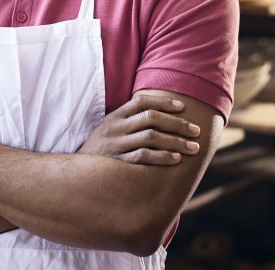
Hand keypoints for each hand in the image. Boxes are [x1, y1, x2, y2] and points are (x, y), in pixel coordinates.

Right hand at [78, 93, 201, 165]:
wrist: (77, 173)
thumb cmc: (101, 150)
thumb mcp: (110, 130)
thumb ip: (129, 121)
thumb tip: (162, 116)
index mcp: (115, 116)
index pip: (142, 101)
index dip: (164, 102)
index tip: (182, 107)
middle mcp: (115, 128)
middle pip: (151, 118)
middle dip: (177, 124)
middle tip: (196, 131)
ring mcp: (116, 144)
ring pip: (150, 137)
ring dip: (175, 141)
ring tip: (193, 148)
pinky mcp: (118, 162)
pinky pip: (143, 157)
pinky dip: (162, 157)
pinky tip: (176, 159)